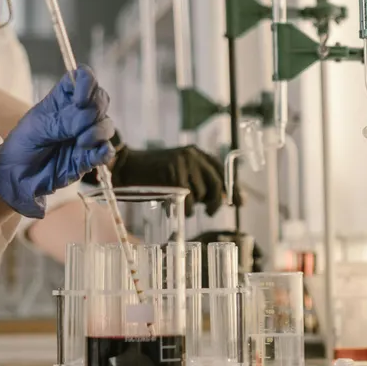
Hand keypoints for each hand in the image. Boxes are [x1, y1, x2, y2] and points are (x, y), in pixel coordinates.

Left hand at [0, 67, 114, 218]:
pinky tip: (94, 154)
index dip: (87, 82)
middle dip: (96, 108)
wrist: (16, 176)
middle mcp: (78, 114)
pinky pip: (107, 151)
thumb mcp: (38, 127)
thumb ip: (63, 121)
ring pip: (107, 125)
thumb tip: (87, 117)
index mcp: (63, 99)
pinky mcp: (89, 157)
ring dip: (98, 131)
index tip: (80, 99)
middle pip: (101, 99)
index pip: (83, 78)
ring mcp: (86, 135)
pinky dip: (104, 151)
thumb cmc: (23, 144)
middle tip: (81, 122)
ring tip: (81, 143)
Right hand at [108, 143, 235, 215]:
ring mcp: (183, 163)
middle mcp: (193, 155)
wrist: (126, 166)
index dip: (233, 187)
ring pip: (202, 194)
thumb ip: (199, 180)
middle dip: (217, 201)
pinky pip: (189, 201)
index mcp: (196, 153)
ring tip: (182, 203)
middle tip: (212, 212)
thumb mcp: (179, 172)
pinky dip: (185, 210)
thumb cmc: (153, 175)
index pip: (222, 170)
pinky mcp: (174, 174)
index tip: (240, 202)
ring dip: (195, 205)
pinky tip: (177, 207)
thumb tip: (223, 198)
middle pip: (216, 183)